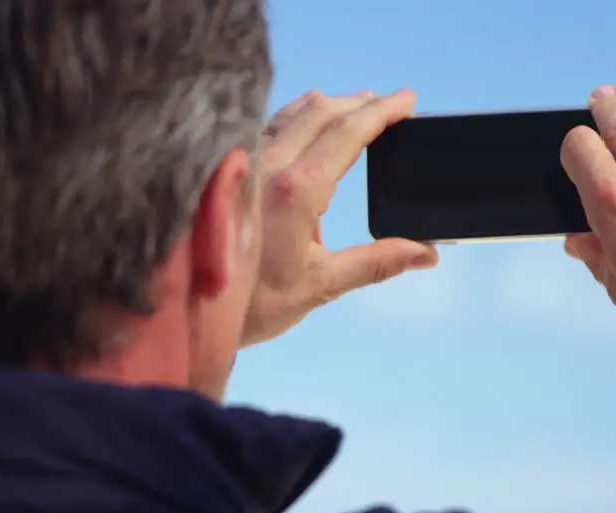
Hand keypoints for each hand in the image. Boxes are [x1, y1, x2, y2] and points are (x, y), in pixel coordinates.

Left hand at [242, 89, 438, 346]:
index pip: (348, 134)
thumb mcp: (322, 285)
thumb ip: (377, 263)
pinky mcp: (228, 172)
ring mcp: (244, 165)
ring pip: (291, 114)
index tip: (406, 101)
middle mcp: (268, 167)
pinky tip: (302, 120)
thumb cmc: (254, 303)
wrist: (189, 309)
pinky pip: (265, 126)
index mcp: (296, 191)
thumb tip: (426, 254)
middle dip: (359, 104)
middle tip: (388, 104)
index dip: (381, 112)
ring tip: (353, 106)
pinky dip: (294, 115)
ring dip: (327, 106)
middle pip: (321, 113)